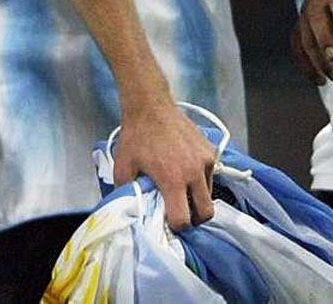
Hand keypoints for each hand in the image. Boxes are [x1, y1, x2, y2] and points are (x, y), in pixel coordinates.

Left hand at [111, 102, 217, 228]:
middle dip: (194, 219)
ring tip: (181, 191)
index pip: (184, 219)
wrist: (150, 106)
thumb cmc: (135, 136)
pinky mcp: (211, 152)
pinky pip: (211, 176)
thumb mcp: (122, 166)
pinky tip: (185, 172)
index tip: (168, 222)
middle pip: (206, 213)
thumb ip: (126, 192)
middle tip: (181, 213)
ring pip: (210, 195)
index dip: (176, 226)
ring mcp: (206, 161)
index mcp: (173, 180)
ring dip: (198, 199)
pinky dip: (201, 181)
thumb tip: (131, 212)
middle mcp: (194, 173)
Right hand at [292, 0, 332, 84]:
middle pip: (317, 24)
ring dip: (318, 60)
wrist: (327, 1)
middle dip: (324, 40)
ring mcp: (304, 22)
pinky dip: (307, 67)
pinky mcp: (297, 35)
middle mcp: (315, 9)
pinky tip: (320, 81)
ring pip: (306, 41)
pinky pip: (298, 52)